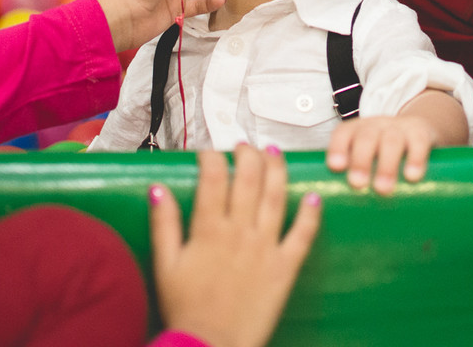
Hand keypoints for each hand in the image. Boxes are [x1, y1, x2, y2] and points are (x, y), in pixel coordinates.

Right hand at [151, 146, 320, 346]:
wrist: (211, 345)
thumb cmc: (185, 307)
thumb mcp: (165, 264)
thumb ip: (163, 224)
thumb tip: (158, 189)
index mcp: (209, 230)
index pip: (213, 179)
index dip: (212, 158)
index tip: (209, 153)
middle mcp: (240, 233)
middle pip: (249, 180)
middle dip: (248, 155)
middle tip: (245, 146)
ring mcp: (266, 249)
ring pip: (276, 198)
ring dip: (277, 170)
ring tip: (276, 153)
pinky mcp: (285, 268)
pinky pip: (302, 235)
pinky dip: (310, 214)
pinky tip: (313, 197)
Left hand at [325, 115, 437, 195]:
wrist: (418, 129)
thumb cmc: (382, 153)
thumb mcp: (366, 158)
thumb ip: (354, 178)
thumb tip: (342, 216)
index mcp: (356, 131)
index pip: (343, 134)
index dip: (337, 148)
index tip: (335, 167)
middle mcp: (375, 127)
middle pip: (365, 138)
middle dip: (360, 161)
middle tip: (357, 184)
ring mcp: (398, 128)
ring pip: (391, 141)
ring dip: (386, 166)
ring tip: (383, 190)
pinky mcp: (421, 133)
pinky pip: (419, 143)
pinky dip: (415, 160)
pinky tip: (412, 177)